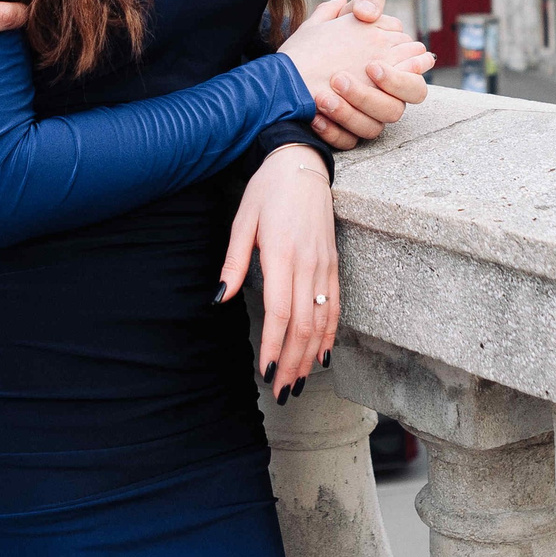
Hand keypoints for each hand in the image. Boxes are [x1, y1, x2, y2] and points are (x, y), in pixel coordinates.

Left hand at [217, 145, 337, 401]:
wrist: (302, 164)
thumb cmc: (267, 191)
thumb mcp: (243, 220)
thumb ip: (233, 262)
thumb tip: (219, 299)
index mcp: (283, 254)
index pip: (280, 311)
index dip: (274, 345)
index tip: (265, 372)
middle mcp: (308, 264)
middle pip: (304, 325)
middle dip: (292, 363)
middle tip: (281, 392)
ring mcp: (325, 265)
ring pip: (323, 321)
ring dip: (311, 356)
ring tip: (298, 383)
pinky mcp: (334, 264)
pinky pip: (336, 306)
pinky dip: (330, 335)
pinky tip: (322, 356)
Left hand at [300, 0, 437, 148]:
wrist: (282, 74)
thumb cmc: (319, 43)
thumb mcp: (341, 15)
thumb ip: (364, 3)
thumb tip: (368, 12)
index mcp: (390, 72)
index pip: (413, 81)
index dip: (401, 78)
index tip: (371, 66)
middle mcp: (380, 99)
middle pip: (396, 110)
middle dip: (372, 97)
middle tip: (340, 79)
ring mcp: (362, 119)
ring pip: (372, 129)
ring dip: (348, 113)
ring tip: (322, 96)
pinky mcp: (344, 134)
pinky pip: (347, 143)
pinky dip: (331, 131)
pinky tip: (314, 117)